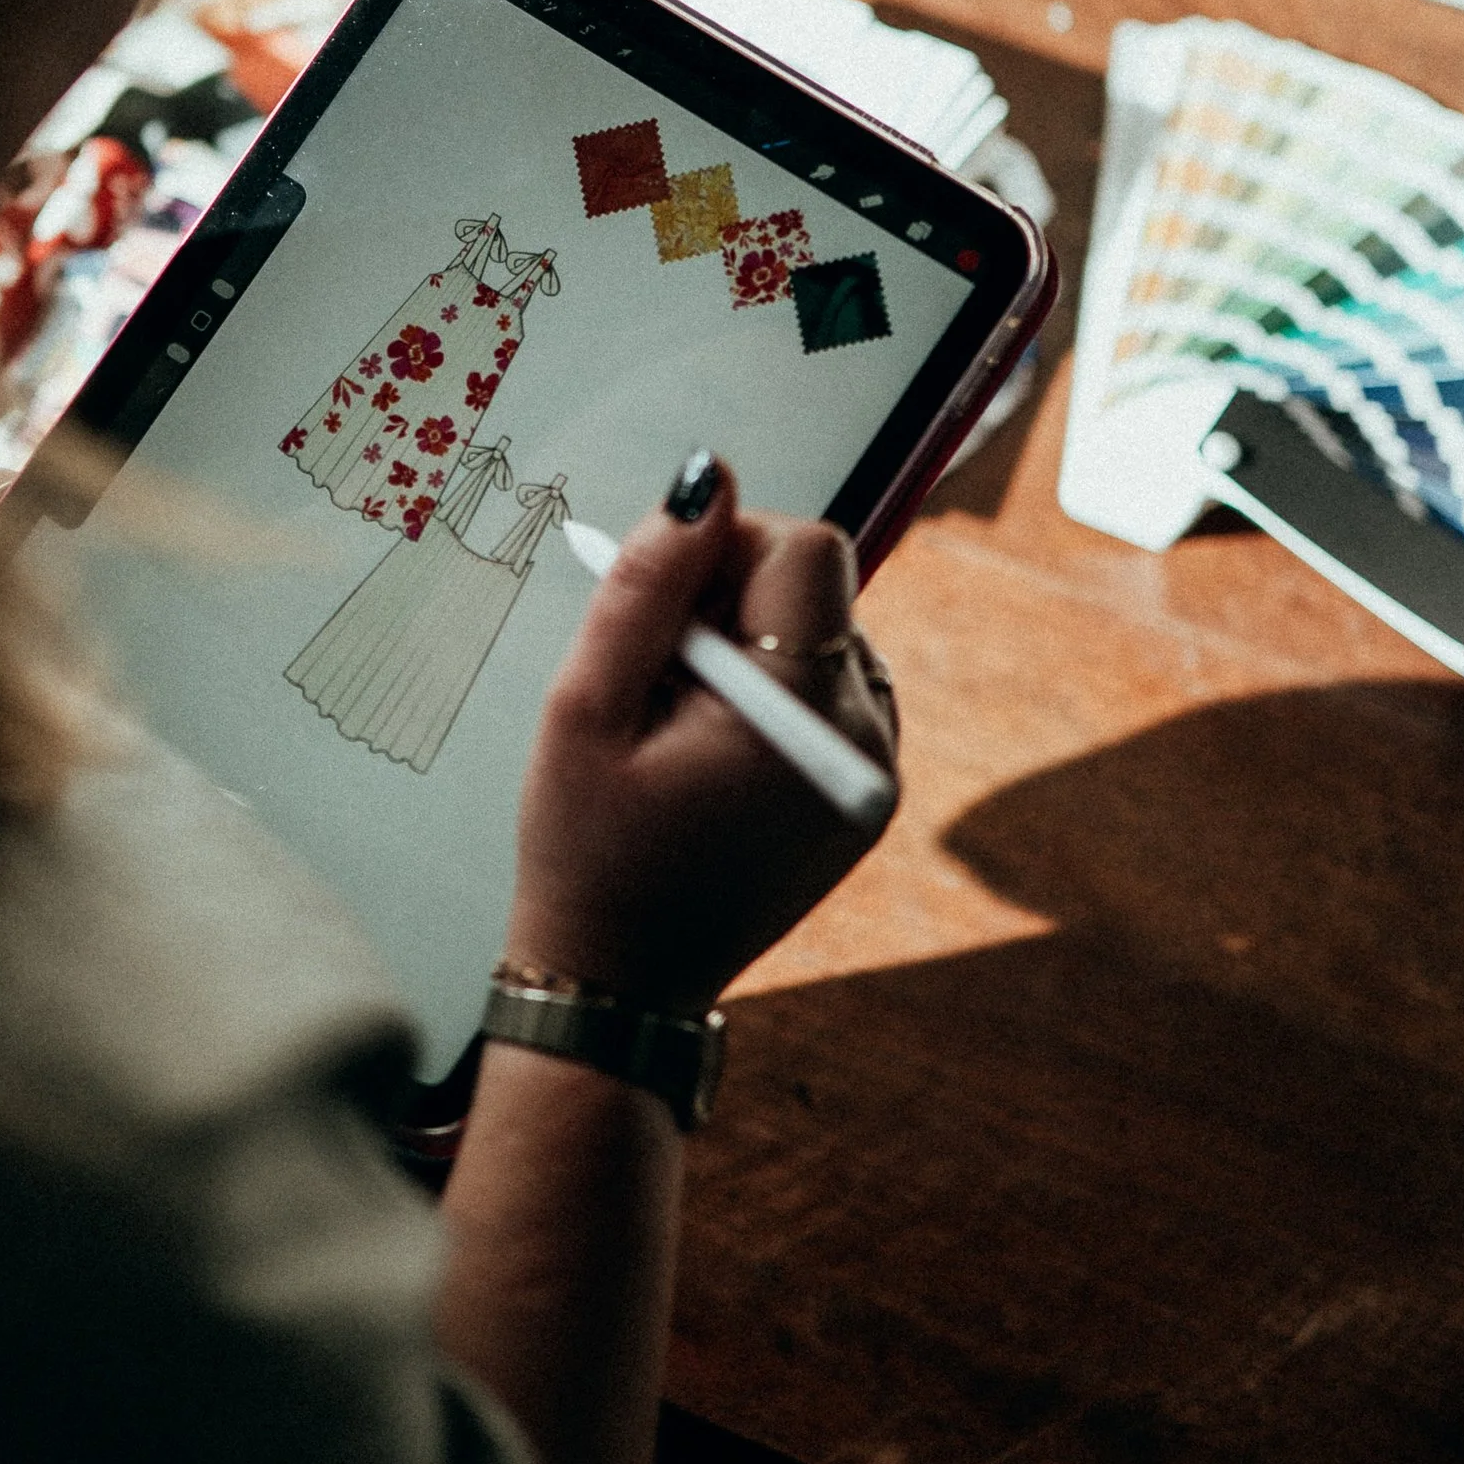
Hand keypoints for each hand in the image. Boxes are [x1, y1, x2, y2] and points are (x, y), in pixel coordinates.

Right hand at [502, 454, 899, 1015]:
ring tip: (680, 720)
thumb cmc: (586, 848)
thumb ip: (649, 581)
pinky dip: (775, 689)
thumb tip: (706, 480)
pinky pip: (833, 686)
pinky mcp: (868, 790)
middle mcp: (865, 739)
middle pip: (819, 586)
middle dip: (733, 600)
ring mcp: (878, 771)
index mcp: (802, 717)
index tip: (662, 611)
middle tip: (657, 678)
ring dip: (753, 644)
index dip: (726, 549)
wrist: (620, 983)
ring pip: (826, 630)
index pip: (806, 548)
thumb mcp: (586, 705)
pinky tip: (712, 746)